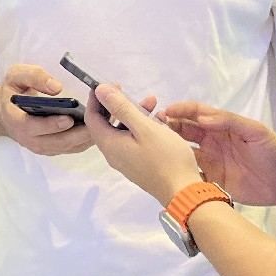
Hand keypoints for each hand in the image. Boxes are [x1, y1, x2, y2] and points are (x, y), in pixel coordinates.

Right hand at [0, 64, 94, 156]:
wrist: (8, 111)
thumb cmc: (13, 91)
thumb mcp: (16, 76)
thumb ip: (34, 77)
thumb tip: (56, 87)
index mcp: (17, 121)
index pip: (33, 127)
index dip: (51, 125)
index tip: (68, 118)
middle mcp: (30, 139)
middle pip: (58, 141)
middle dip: (80, 132)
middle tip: (99, 119)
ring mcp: (43, 146)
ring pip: (69, 146)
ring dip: (88, 135)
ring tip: (105, 119)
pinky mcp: (54, 148)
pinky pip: (73, 147)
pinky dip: (88, 138)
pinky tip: (102, 124)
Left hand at [86, 84, 204, 205]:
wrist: (184, 191)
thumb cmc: (165, 157)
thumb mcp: (144, 127)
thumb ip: (121, 107)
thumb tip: (100, 90)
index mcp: (110, 144)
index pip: (92, 118)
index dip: (96, 99)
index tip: (107, 84)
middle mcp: (114, 153)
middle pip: (107, 124)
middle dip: (117, 104)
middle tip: (127, 89)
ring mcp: (127, 160)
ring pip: (123, 130)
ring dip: (134, 113)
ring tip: (153, 101)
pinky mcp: (140, 163)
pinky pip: (134, 140)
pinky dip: (143, 126)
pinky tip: (160, 119)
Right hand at [160, 101, 275, 206]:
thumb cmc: (273, 152)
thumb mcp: (255, 131)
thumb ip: (229, 121)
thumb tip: (201, 116)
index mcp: (221, 126)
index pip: (196, 113)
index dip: (181, 111)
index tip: (165, 112)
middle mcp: (212, 141)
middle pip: (184, 131)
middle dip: (168, 126)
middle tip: (153, 128)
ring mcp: (210, 161)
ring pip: (183, 151)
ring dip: (170, 148)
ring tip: (154, 148)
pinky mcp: (211, 180)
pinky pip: (190, 174)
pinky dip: (178, 171)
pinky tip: (167, 171)